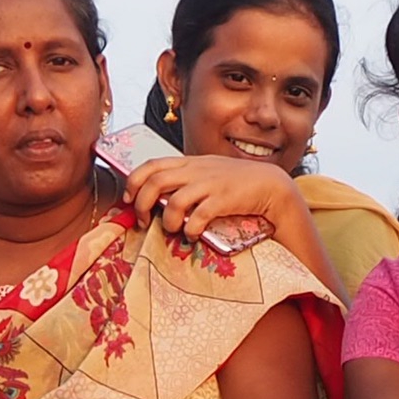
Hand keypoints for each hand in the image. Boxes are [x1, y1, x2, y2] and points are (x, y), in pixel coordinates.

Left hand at [123, 155, 298, 240]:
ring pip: (174, 201)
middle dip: (141, 204)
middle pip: (155, 182)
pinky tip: (192, 235)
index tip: (129, 199)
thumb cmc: (235, 182)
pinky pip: (198, 216)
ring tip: (171, 230)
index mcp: (188, 162)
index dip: (134, 181)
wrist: (269, 184)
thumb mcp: (206, 172)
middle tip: (142, 220)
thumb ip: (184, 179)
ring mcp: (209, 184)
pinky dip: (190, 229)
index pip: (151, 165)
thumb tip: (158, 196)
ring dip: (166, 220)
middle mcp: (196, 170)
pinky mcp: (223, 200)